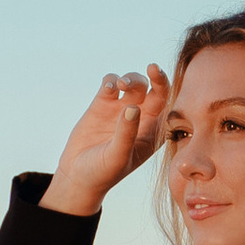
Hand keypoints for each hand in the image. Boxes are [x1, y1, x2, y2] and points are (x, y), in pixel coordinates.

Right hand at [42, 65, 169, 216]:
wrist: (77, 175)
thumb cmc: (103, 172)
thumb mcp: (117, 156)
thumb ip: (126, 133)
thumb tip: (133, 107)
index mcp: (153, 132)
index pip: (167, 105)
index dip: (166, 86)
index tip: (157, 74)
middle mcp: (141, 117)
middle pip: (154, 89)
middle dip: (154, 77)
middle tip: (150, 69)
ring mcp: (122, 109)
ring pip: (134, 83)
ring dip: (130, 78)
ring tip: (121, 85)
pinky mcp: (102, 104)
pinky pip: (110, 84)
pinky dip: (110, 81)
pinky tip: (108, 88)